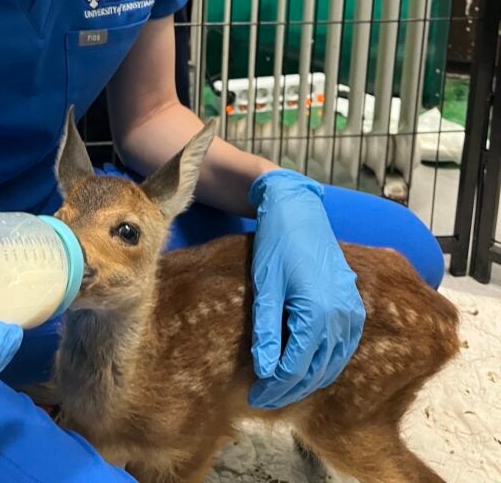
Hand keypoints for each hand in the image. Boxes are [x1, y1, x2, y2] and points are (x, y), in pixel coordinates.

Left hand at [247, 169, 364, 408]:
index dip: (275, 388)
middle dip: (290, 389)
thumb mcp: (265, 287)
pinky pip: (343, 346)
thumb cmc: (277, 245)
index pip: (297, 368)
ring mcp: (353, 311)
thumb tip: (265, 372)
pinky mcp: (354, 304)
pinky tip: (306, 366)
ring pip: (333, 362)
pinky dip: (325, 362)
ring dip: (309, 379)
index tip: (256, 399)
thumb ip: (266, 331)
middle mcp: (342, 316)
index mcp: (319, 313)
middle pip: (317, 370)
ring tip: (282, 387)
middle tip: (265, 399)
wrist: (299, 210)